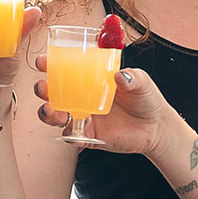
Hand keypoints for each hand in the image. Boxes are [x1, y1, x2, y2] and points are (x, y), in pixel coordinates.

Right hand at [31, 57, 175, 157]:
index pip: (63, 71)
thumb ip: (132, 77)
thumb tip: (120, 76)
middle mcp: (81, 99)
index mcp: (89, 81)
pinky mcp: (88, 136)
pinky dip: (69, 133)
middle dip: (41, 89)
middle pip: (52, 94)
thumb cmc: (145, 99)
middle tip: (43, 87)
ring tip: (51, 110)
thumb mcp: (141, 82)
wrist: (156, 127)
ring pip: (56, 116)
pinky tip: (73, 129)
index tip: (43, 62)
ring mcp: (83, 117)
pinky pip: (72, 136)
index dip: (49, 66)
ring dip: (48, 112)